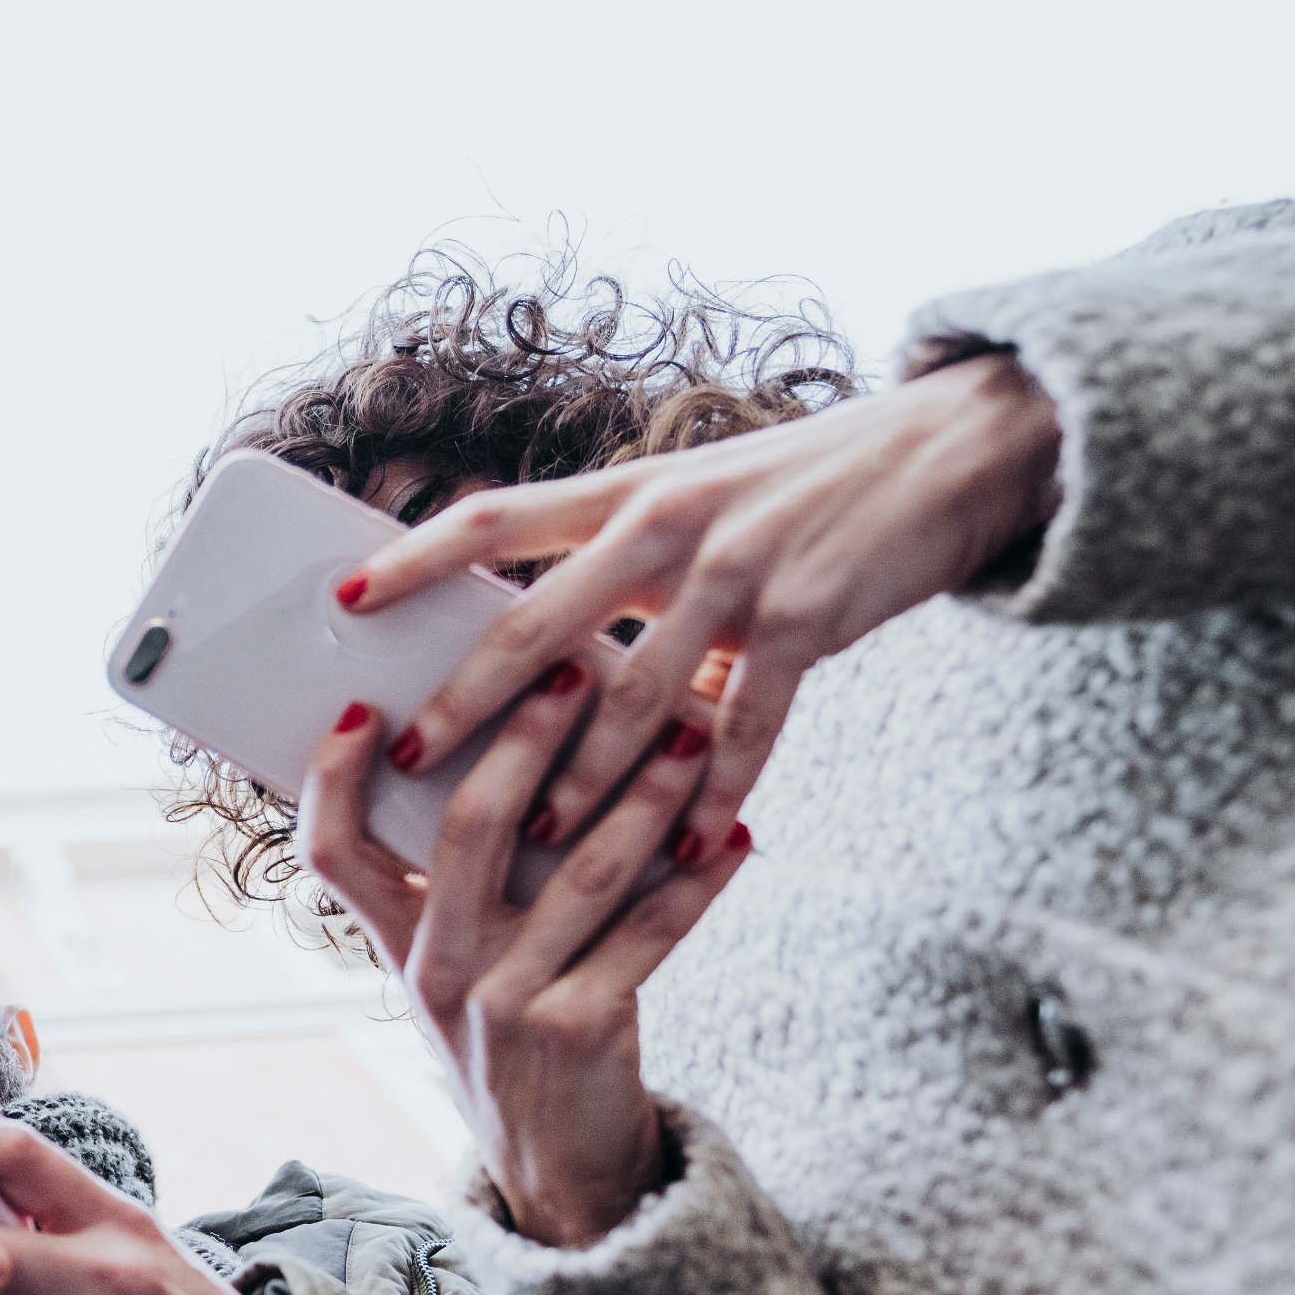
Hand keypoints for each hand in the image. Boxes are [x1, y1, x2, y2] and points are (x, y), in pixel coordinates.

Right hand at [295, 665, 753, 1248]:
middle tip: (574, 670)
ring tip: (691, 735)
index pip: (331, 851)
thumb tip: (517, 750)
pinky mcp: (581, 1030)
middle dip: (523, 737)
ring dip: (643, 794)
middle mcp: (437, 969)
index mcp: (397, 944)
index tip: (367, 704)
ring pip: (577, 871)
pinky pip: (650, 935)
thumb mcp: (462, 968)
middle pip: (466, 828)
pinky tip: (736, 837)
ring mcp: (505, 1002)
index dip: (334, 777)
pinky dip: (699, 882)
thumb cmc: (515, 1038)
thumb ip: (465, 884)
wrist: (559, 1170)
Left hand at [337, 351, 1063, 861]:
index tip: (343, 597)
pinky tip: (686, 846)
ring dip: (581, 778)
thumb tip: (540, 642)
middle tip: (410, 755)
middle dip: (469, 699)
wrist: (951, 448)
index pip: (495, 517)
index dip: (413, 556)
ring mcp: (737, 573)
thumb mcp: (699, 498)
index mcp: (628, 494)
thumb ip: (622, 563)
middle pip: (539, 621)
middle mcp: (668, 525)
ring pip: (634, 696)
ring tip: (531, 841)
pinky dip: (712, 792)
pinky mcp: (805, 621)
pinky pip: (745, 725)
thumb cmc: (804, 487)